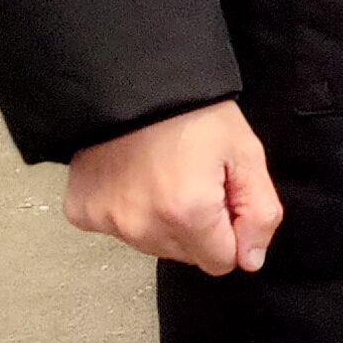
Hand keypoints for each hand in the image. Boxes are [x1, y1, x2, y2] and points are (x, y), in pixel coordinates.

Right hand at [64, 100, 280, 275]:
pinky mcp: (82, 212)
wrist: (131, 80)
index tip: (223, 195)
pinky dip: (128, 209)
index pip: (221, 262)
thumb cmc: (193, 112)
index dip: (230, 230)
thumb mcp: (246, 153)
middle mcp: (142, 227)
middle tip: (194, 177)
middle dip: (199, 226)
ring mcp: (107, 221)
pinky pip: (117, 228)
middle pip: (186, 255)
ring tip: (163, 173)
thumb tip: (250, 259)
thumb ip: (259, 212)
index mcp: (188, 214)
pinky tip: (133, 176)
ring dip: (163, 220)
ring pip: (152, 244)